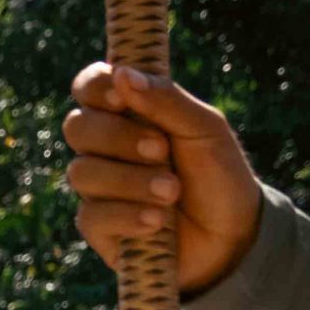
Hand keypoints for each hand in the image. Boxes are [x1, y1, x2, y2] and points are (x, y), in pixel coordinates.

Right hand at [63, 64, 263, 295]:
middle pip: (77, 127)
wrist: (232, 236)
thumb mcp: (205, 129)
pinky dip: (127, 215)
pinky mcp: (98, 227)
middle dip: (118, 138)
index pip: (89, 86)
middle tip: (161, 150)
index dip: (95, 87)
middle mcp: (105, 147)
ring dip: (130, 181)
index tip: (121, 97)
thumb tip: (122, 73)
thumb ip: (166, 100)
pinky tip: (156, 222)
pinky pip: (92, 214)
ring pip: (83, 172)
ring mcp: (98, 187)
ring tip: (171, 193)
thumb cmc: (219, 175)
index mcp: (129, 113)